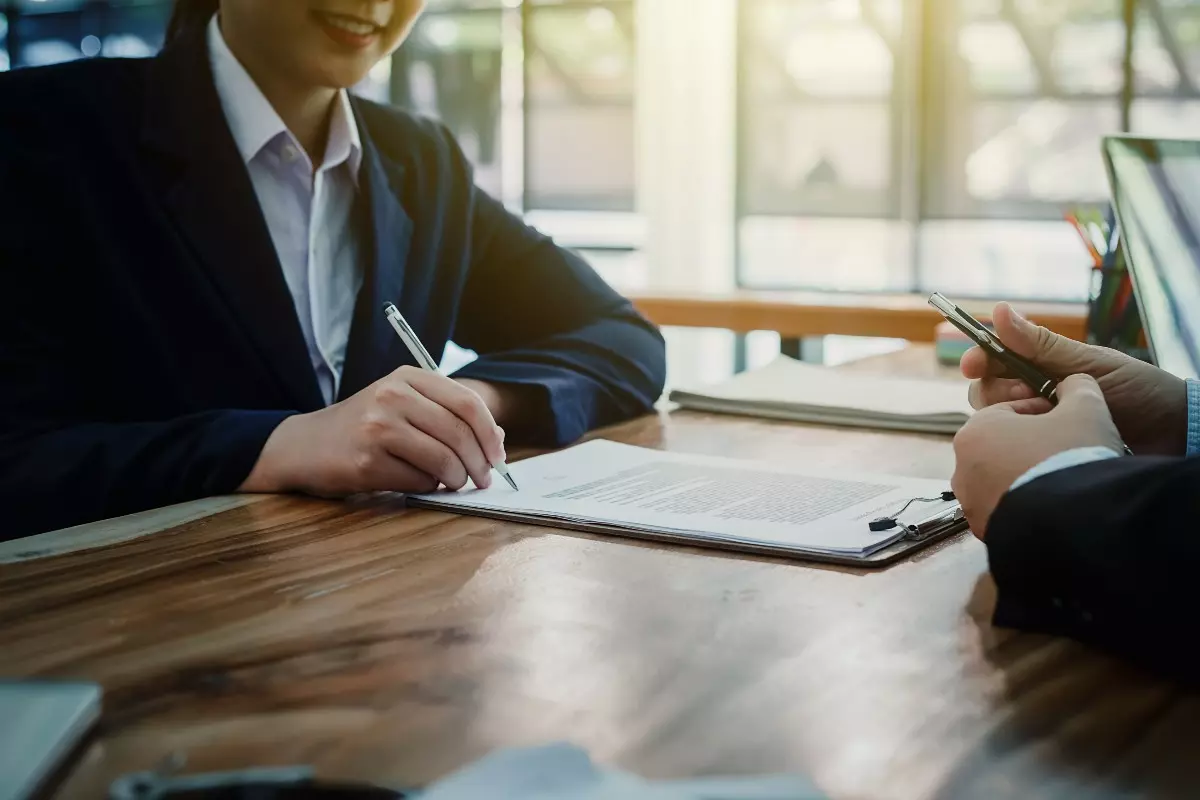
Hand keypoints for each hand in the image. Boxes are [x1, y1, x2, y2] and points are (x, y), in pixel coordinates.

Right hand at [241, 367, 506, 495]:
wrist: (304, 445)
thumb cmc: (362, 427)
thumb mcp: (403, 405)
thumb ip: (447, 415)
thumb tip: (498, 439)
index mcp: (406, 377)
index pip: (467, 403)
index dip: (490, 433)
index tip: (498, 455)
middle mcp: (392, 396)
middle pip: (459, 433)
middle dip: (480, 462)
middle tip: (484, 479)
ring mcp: (377, 428)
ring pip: (443, 460)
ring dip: (457, 479)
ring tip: (454, 483)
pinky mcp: (366, 462)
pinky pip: (418, 481)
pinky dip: (428, 488)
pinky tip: (420, 483)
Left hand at [951, 374, 1123, 538]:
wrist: (1075, 522)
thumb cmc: (1072, 457)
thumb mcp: (1086, 407)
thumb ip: (1078, 386)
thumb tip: (1075, 382)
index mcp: (975, 431)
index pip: (1010, 411)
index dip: (1044, 411)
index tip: (1067, 418)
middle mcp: (962, 468)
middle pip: (1004, 447)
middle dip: (1034, 446)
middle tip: (1069, 451)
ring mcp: (971, 504)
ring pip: (1003, 481)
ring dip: (1029, 478)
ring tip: (1066, 481)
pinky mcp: (985, 533)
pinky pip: (1008, 512)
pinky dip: (1028, 507)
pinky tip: (1057, 506)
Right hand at [962, 302, 1187, 455]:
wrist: (1170, 434)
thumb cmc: (1137, 391)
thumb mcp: (1088, 364)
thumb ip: (1041, 344)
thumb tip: (1000, 310)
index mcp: (1042, 365)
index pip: (995, 359)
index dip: (978, 360)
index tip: (971, 366)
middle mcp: (1034, 394)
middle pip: (987, 390)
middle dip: (999, 392)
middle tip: (1030, 395)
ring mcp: (1038, 424)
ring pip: (995, 420)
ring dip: (1012, 417)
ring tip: (1046, 418)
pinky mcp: (1043, 452)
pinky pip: (1012, 449)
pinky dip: (1020, 444)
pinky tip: (1043, 442)